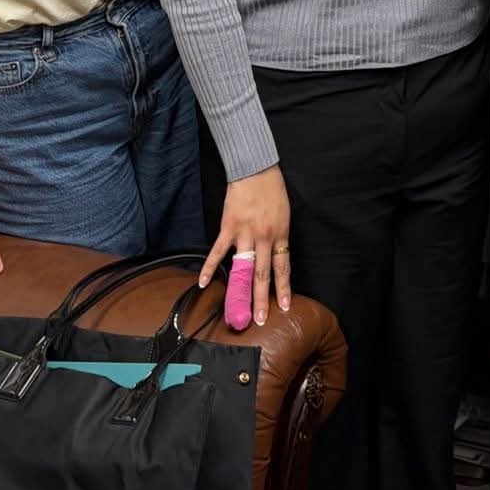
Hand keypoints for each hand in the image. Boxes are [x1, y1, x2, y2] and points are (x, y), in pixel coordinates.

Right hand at [200, 168, 290, 324]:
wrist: (256, 169)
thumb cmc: (272, 191)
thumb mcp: (284, 215)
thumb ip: (278, 237)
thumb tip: (274, 257)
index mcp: (280, 235)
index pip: (282, 268)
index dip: (283, 288)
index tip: (284, 307)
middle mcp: (264, 238)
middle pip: (263, 274)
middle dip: (262, 299)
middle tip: (260, 319)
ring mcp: (245, 234)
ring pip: (243, 268)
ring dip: (240, 291)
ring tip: (238, 311)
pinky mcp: (229, 227)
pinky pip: (218, 251)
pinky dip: (210, 267)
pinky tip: (204, 282)